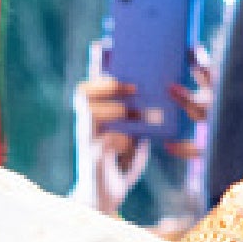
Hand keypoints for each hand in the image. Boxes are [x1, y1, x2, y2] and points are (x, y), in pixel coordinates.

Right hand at [73, 48, 205, 218]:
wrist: (104, 198)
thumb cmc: (120, 160)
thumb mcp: (131, 132)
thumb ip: (136, 112)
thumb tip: (159, 88)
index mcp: (95, 114)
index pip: (91, 82)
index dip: (96, 63)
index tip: (104, 43)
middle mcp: (85, 124)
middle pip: (83, 93)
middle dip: (108, 86)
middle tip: (133, 87)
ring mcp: (85, 142)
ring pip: (90, 114)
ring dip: (116, 111)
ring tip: (137, 115)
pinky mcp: (92, 160)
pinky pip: (102, 142)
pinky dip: (119, 139)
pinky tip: (130, 142)